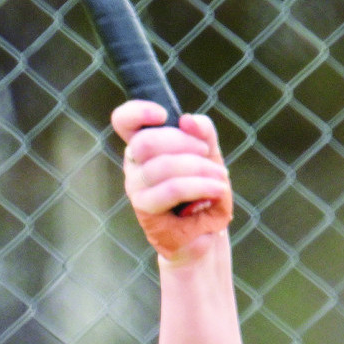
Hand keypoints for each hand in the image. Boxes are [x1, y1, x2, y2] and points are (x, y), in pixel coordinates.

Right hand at [111, 100, 232, 259]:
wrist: (207, 231)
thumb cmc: (204, 192)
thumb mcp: (209, 156)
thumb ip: (203, 132)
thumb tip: (188, 119)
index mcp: (144, 146)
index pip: (124, 121)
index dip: (137, 112)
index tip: (163, 114)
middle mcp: (134, 166)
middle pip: (146, 142)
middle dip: (183, 142)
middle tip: (206, 153)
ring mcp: (136, 189)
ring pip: (162, 166)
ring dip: (198, 168)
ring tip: (219, 177)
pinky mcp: (146, 211)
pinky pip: (171, 189)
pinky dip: (199, 185)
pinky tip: (217, 189)